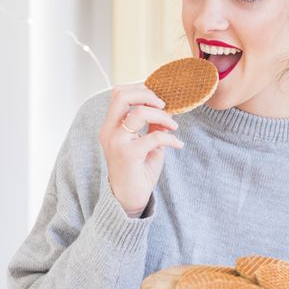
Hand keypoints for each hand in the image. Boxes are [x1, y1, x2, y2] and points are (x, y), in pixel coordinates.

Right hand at [99, 83, 183, 216]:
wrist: (128, 199)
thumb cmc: (137, 170)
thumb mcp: (146, 143)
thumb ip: (153, 126)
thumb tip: (167, 110)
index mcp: (111, 125)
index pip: (119, 94)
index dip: (140, 89)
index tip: (158, 99)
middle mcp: (109, 131)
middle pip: (122, 95)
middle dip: (148, 95)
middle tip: (164, 105)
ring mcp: (117, 142)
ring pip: (140, 112)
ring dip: (163, 116)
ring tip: (174, 127)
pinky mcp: (128, 155)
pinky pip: (154, 137)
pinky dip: (170, 138)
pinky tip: (177, 144)